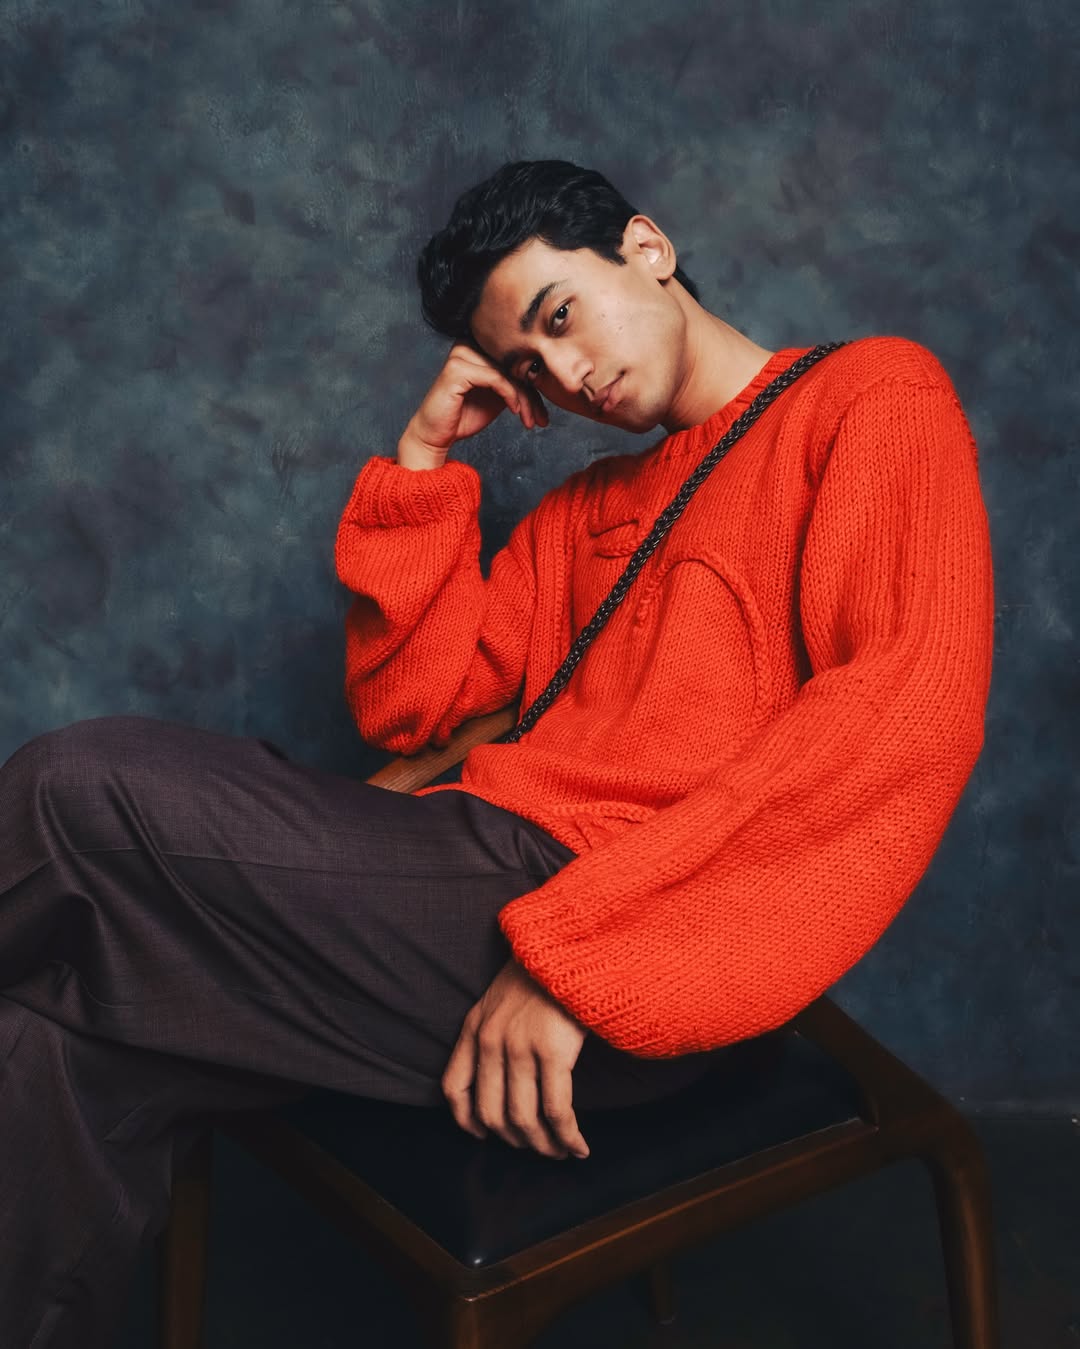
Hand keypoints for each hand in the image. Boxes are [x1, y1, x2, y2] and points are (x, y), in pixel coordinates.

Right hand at [397, 344, 547, 468]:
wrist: (436, 435)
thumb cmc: (464, 415)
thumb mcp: (498, 396)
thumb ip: (515, 382)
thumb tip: (546, 379)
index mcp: (478, 346)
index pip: (515, 360)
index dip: (533, 386)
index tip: (543, 413)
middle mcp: (468, 344)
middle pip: (513, 365)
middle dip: (532, 395)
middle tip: (541, 419)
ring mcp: (461, 354)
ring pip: (508, 372)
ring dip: (524, 399)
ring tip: (529, 420)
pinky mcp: (457, 369)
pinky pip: (496, 378)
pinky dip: (510, 395)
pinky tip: (515, 411)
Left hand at [442, 958, 590, 1160]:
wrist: (568, 945)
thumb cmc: (543, 971)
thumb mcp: (500, 997)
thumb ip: (493, 1030)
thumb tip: (504, 1073)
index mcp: (474, 1027)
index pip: (455, 1088)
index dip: (468, 1121)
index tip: (485, 1135)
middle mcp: (490, 1041)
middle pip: (492, 1113)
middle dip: (515, 1140)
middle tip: (537, 1148)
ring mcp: (520, 1047)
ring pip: (524, 1120)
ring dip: (544, 1146)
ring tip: (561, 1152)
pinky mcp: (553, 1051)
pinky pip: (557, 1112)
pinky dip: (568, 1137)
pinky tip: (579, 1146)